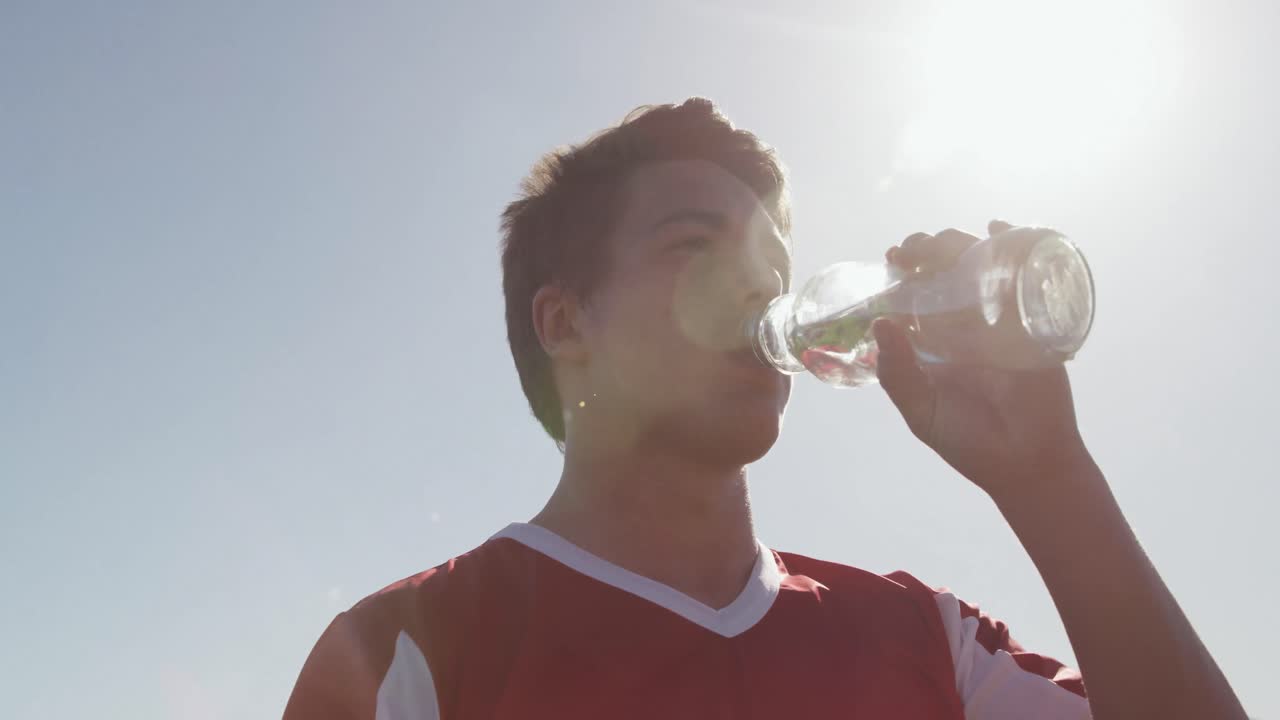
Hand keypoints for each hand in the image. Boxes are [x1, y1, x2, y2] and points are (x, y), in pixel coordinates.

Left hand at [873, 220, 1092, 499]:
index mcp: (934, 343)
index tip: (892, 257)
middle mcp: (964, 327)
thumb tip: (880, 324)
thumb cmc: (969, 442)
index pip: (914, 295)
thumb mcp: (922, 412)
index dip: (903, 272)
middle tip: (913, 248)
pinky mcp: (1033, 323)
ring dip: (963, 244)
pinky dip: (1015, 247)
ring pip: (981, 268)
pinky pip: (1025, 279)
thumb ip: (898, 374)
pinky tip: (997, 230)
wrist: (1027, 463)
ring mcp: (999, 322)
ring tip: (944, 240)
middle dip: (928, 251)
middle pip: (946, 274)